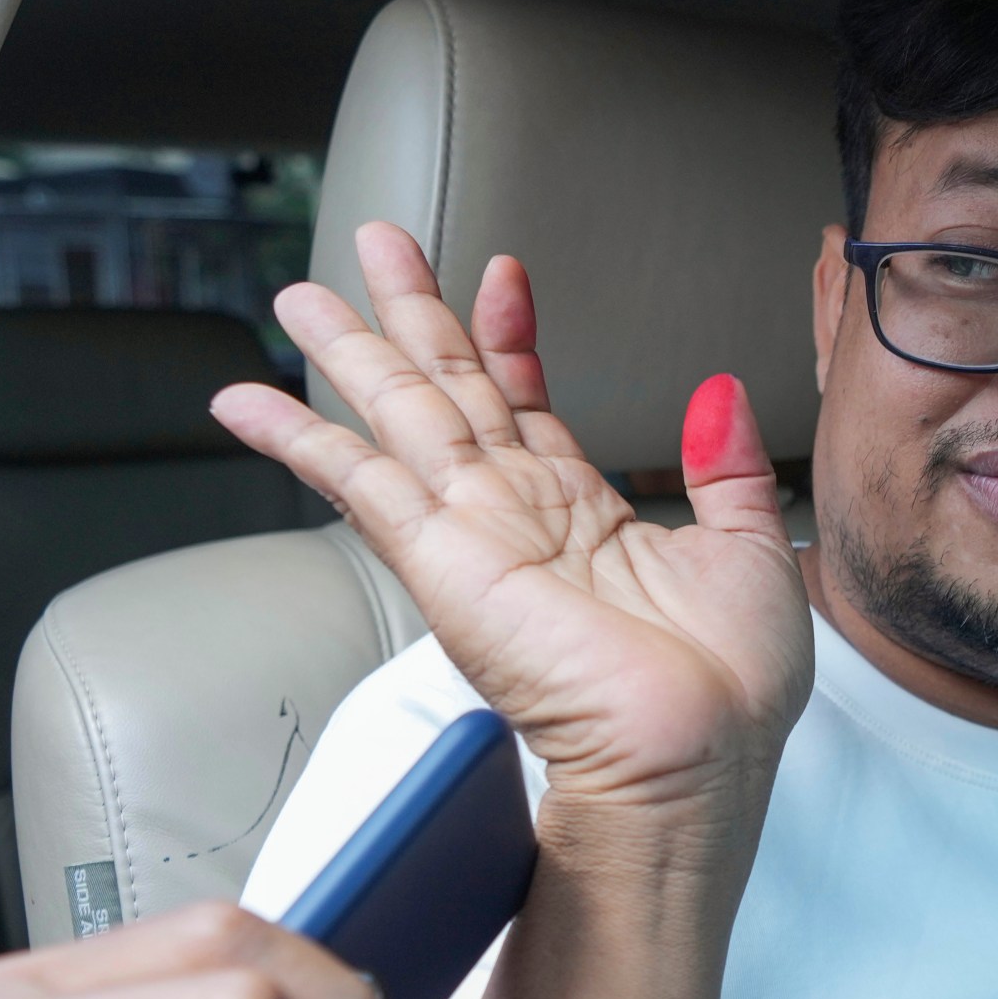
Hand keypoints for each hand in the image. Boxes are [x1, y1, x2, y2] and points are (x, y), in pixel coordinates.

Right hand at [212, 223, 814, 889]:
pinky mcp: (442, 565)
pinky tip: (249, 402)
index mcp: (586, 517)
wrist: (699, 755)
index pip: (530, 403)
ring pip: (401, 418)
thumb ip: (725, 469)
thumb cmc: (730, 689)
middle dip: (413, 315)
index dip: (511, 332)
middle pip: (451, 392)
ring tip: (304, 292)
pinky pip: (359, 485)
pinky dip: (301, 439)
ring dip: (352, 352)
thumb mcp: (748, 551)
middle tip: (378, 243)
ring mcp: (475, 540)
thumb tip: (720, 394)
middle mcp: (521, 521)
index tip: (501, 272)